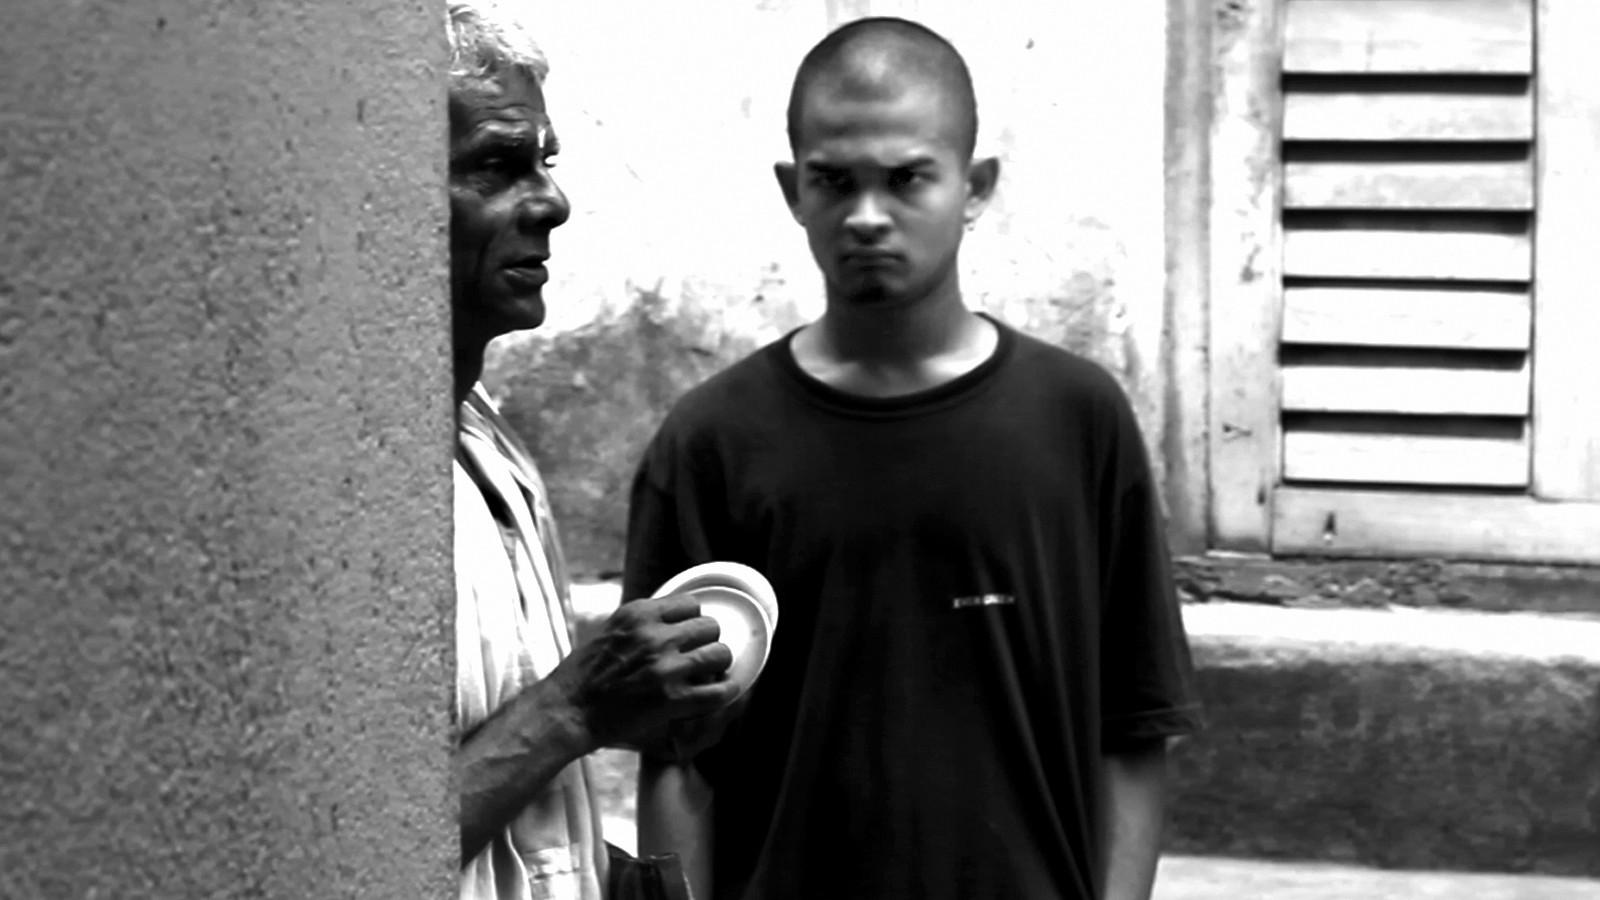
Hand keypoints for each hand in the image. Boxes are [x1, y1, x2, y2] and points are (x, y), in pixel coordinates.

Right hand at [553, 593, 737, 749]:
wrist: (567, 710)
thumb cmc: (584, 675)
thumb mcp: (611, 631)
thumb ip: (643, 623)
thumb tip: (675, 621)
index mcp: (638, 614)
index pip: (691, 603)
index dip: (693, 620)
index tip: (689, 635)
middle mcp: (653, 635)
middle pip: (710, 626)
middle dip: (707, 642)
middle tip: (698, 658)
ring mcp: (664, 667)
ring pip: (720, 654)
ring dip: (717, 666)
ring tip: (707, 676)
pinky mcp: (671, 699)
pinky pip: (718, 691)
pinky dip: (723, 693)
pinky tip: (716, 695)